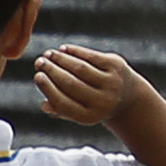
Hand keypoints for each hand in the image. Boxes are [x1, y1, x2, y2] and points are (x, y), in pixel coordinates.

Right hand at [30, 42, 150, 127]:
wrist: (128, 97)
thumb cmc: (94, 104)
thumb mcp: (79, 111)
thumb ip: (60, 111)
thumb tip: (44, 105)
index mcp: (90, 116)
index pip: (63, 103)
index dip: (48, 88)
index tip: (37, 76)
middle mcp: (103, 101)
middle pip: (71, 83)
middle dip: (52, 71)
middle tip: (39, 62)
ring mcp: (112, 83)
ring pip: (80, 68)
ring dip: (61, 59)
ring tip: (48, 54)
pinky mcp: (117, 66)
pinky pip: (91, 56)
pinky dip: (75, 51)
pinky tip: (63, 49)